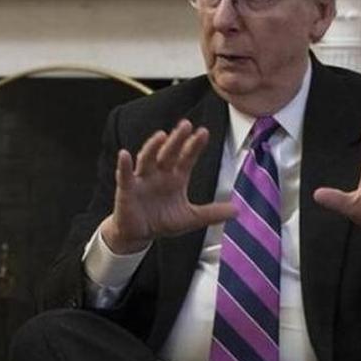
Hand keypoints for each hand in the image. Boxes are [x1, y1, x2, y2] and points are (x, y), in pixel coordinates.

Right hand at [101, 120, 236, 253]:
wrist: (139, 235)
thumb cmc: (162, 221)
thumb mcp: (190, 218)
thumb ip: (212, 213)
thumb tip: (237, 210)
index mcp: (176, 177)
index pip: (187, 157)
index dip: (194, 145)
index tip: (203, 132)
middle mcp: (159, 173)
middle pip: (169, 153)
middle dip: (177, 139)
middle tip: (186, 125)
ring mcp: (142, 179)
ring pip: (147, 159)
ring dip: (153, 147)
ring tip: (161, 136)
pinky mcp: (126, 189)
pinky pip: (124, 175)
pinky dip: (123, 165)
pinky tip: (124, 154)